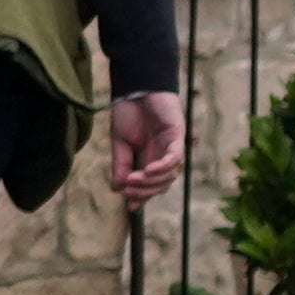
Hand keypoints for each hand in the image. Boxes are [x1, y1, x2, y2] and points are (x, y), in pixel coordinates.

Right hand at [105, 90, 185, 207]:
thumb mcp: (119, 143)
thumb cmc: (128, 112)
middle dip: (145, 191)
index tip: (130, 207)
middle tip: (127, 190)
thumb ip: (121, 165)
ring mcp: (172, 146)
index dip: (142, 197)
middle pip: (162, 184)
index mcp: (150, 158)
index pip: (151, 185)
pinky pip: (174, 157)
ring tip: (133, 179)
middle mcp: (163, 155)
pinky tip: (148, 170)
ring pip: (170, 175)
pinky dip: (162, 166)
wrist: (135, 87)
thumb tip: (117, 189)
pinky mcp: (177, 134)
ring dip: (151, 181)